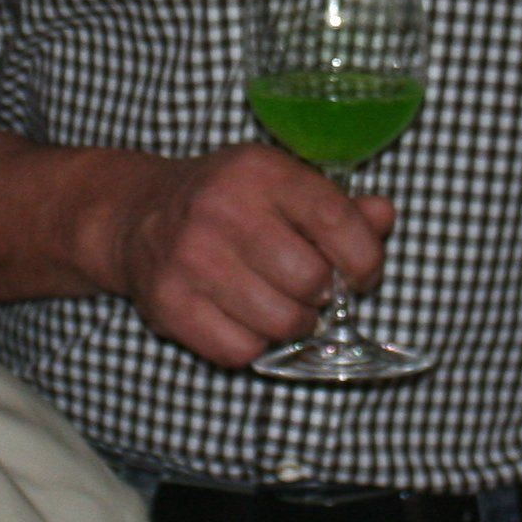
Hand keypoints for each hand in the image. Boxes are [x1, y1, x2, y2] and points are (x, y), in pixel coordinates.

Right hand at [111, 142, 394, 368]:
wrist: (137, 215)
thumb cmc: (225, 201)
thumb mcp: (280, 183)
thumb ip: (338, 205)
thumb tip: (384, 217)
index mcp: (260, 172)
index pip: (337, 223)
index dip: (365, 259)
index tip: (362, 274)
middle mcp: (222, 210)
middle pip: (311, 280)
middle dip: (322, 294)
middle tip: (310, 289)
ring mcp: (191, 259)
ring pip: (281, 323)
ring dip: (293, 324)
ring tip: (281, 305)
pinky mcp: (169, 304)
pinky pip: (241, 350)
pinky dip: (253, 344)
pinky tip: (244, 318)